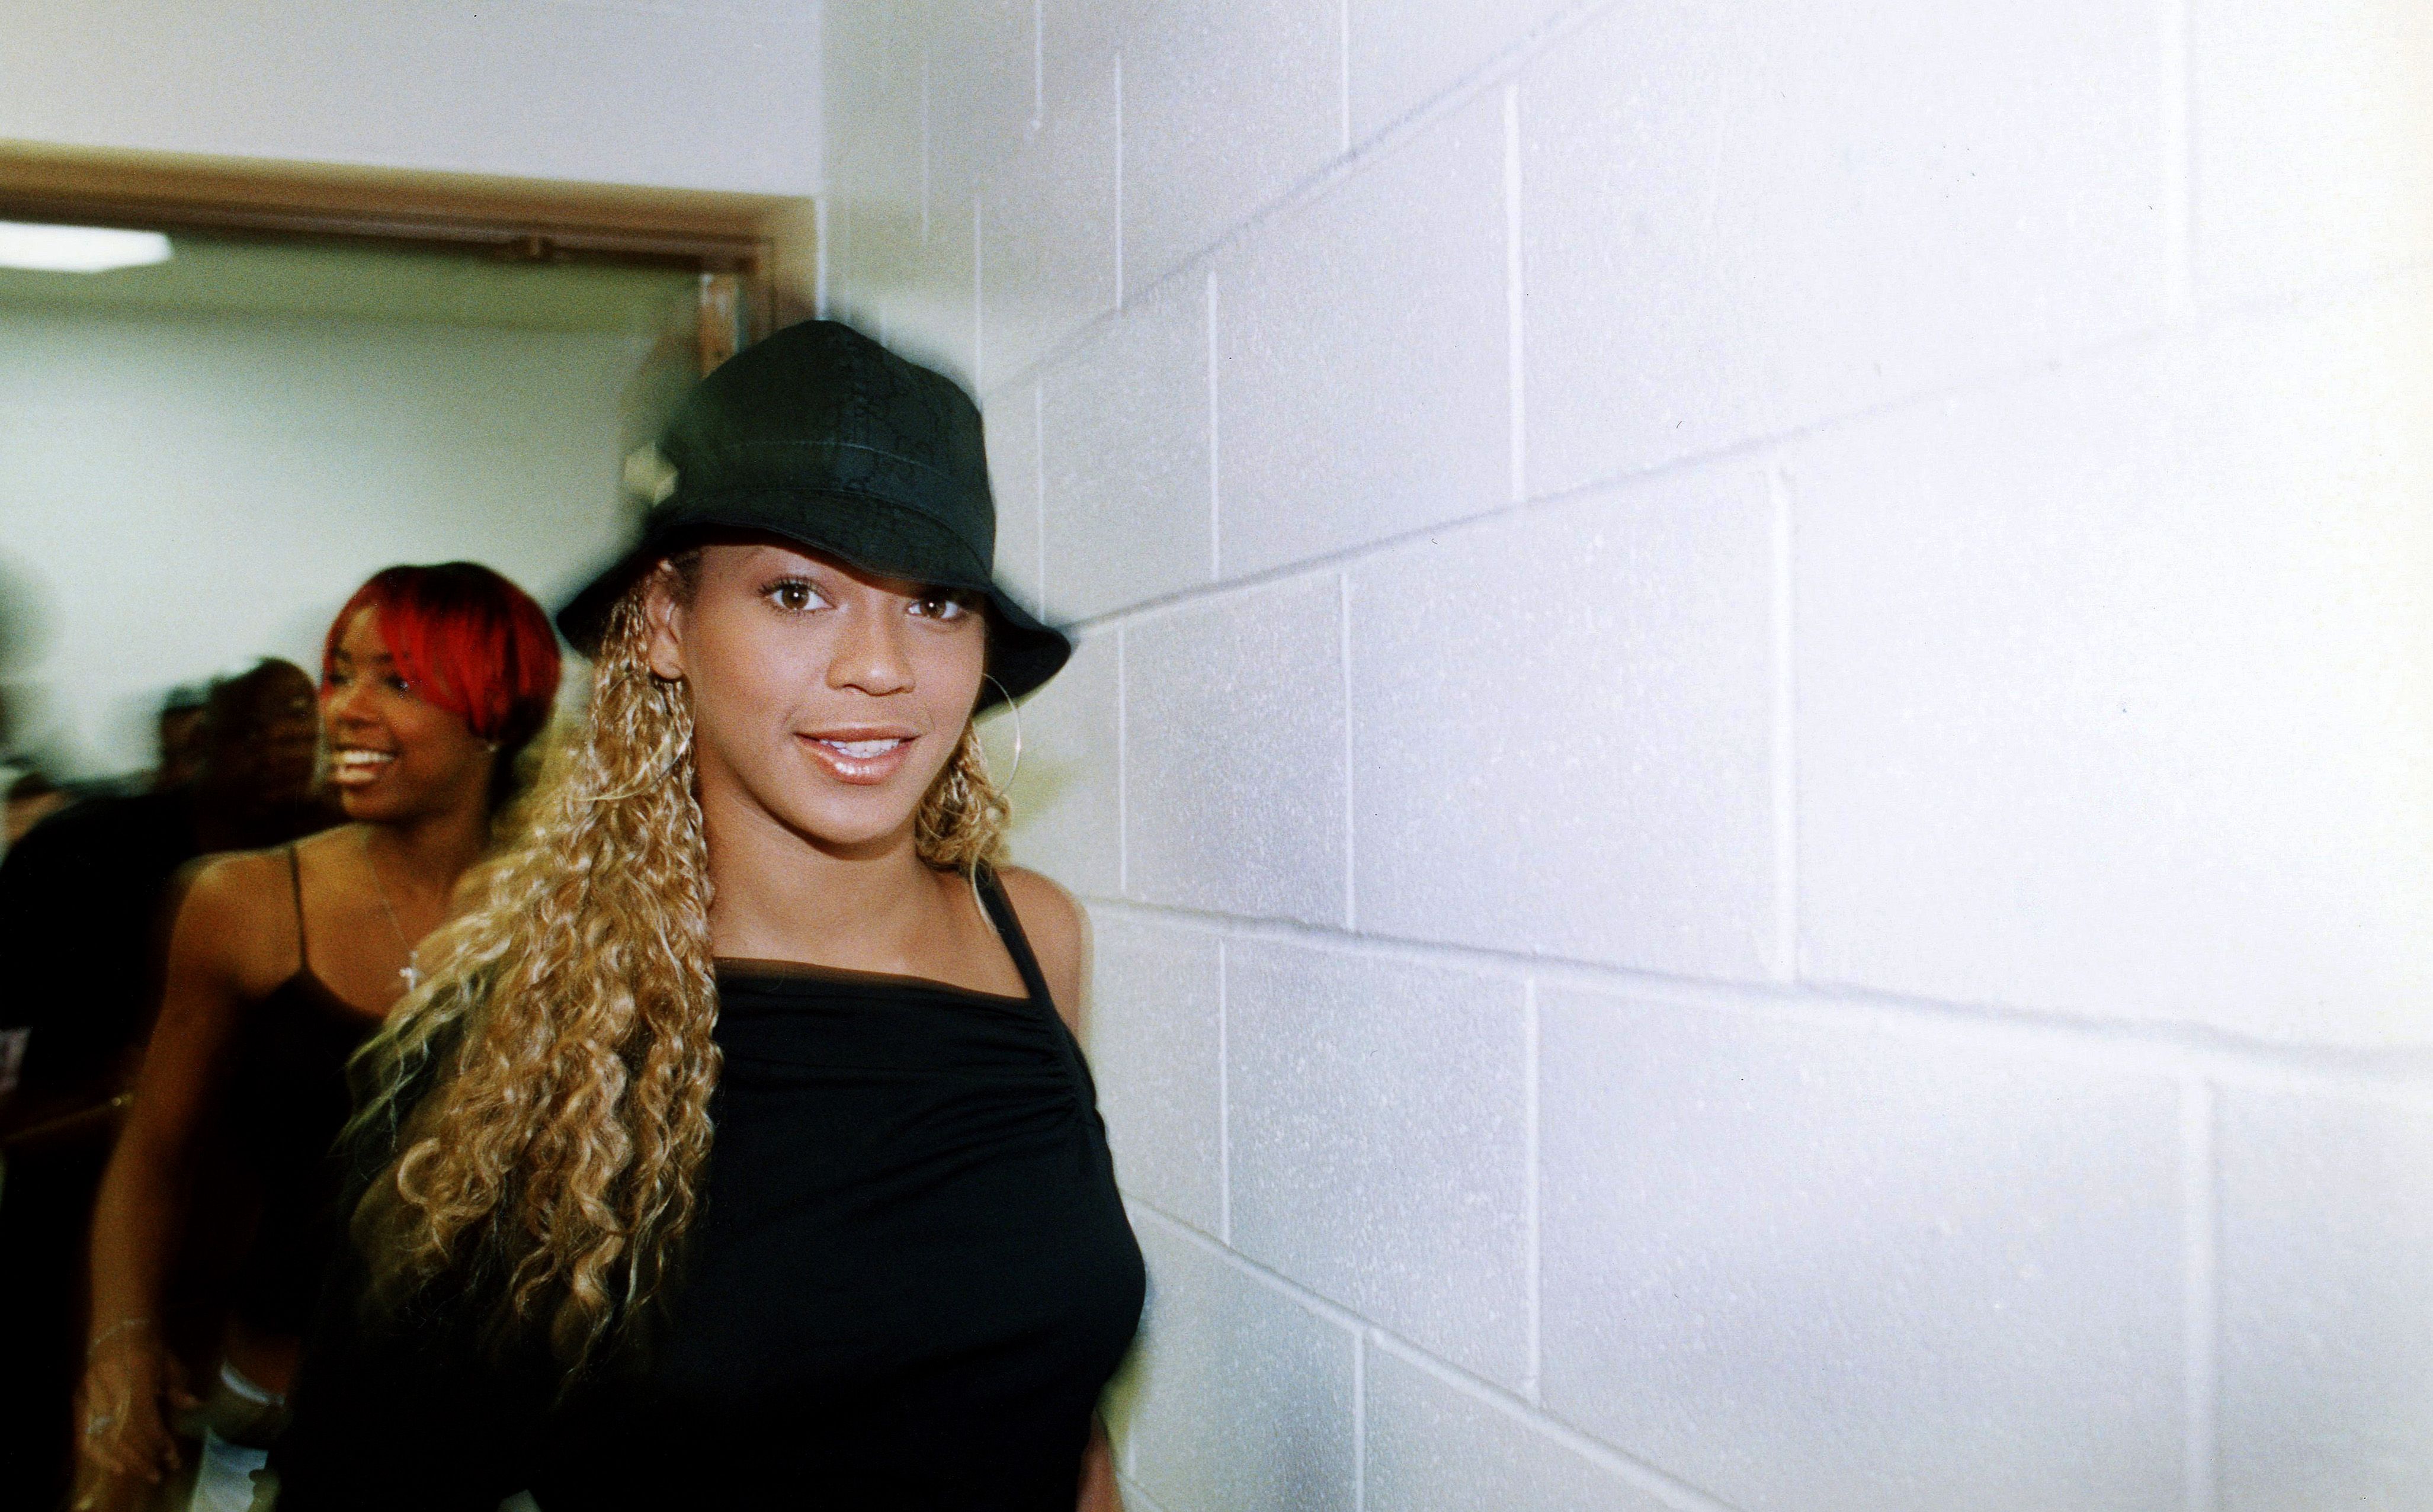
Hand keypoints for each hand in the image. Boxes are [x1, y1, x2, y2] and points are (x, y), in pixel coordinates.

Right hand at [74, 1322, 197, 1486]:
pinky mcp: (78, 1401)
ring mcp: (90, 1392)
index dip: (155, 1437)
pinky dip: (100, 1454)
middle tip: (160, 1472)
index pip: (143, 1413)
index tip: (170, 1453)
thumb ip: (178, 1385)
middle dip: (143, 1454)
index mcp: (134, 1370)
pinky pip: (85, 1434)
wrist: (118, 1331)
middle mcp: (109, 1382)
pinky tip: (118, 1468)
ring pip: (103, 1435)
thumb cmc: (150, 1348)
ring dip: (125, 1459)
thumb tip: (194, 1405)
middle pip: (123, 1428)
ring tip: (145, 1473)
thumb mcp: (169, 1362)